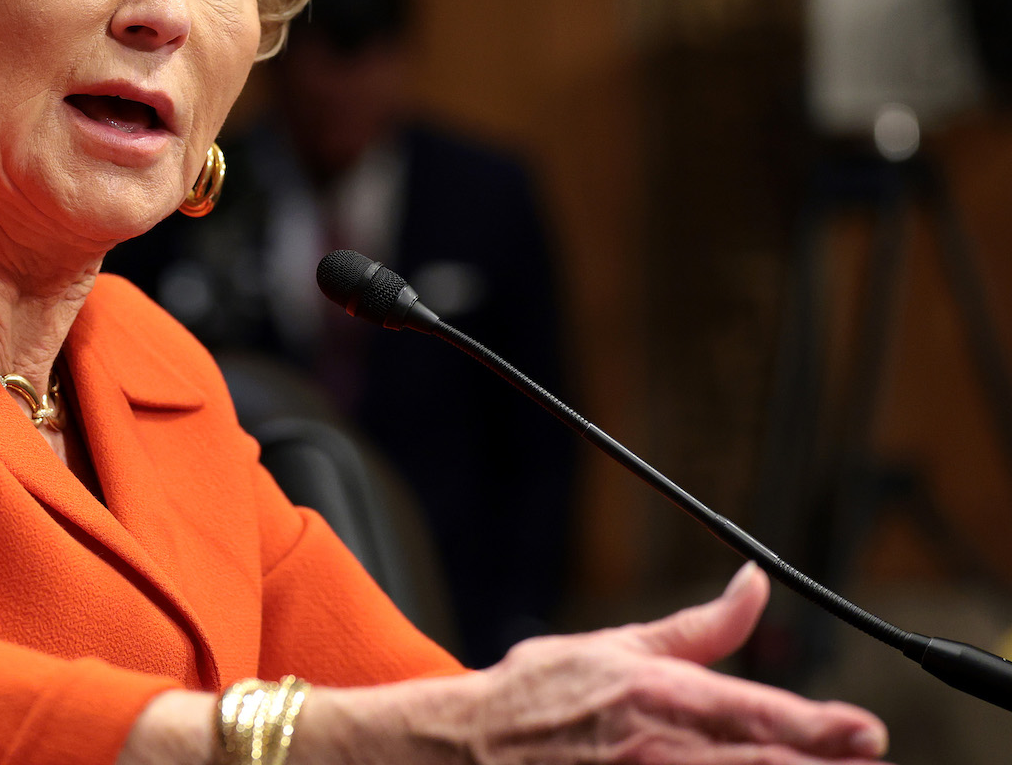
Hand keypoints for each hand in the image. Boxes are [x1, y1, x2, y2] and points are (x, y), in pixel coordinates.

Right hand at [306, 563, 888, 763]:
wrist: (464, 749)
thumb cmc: (537, 697)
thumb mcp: (615, 648)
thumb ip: (696, 627)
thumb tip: (754, 584)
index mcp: (660, 696)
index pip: (758, 713)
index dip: (820, 727)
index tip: (867, 733)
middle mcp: (661, 749)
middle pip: (763, 763)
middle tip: (867, 758)